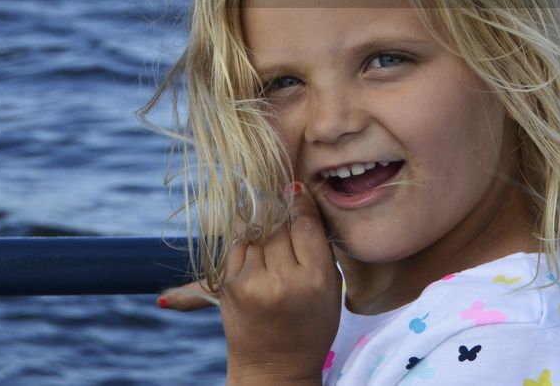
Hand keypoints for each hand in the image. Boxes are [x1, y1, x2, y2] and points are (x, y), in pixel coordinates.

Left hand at [192, 182, 340, 384]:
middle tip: (285, 219)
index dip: (301, 203)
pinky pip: (238, 245)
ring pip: (256, 231)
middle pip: (279, 224)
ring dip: (263, 228)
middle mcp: (282, 279)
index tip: (297, 191)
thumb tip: (298, 197)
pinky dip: (246, 242)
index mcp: (314, 279)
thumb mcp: (330, 288)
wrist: (273, 368)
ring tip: (270, 239)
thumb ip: (318, 246)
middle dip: (282, 218)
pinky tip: (255, 250)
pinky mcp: (230, 285)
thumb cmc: (310, 326)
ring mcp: (252, 281)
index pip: (305, 224)